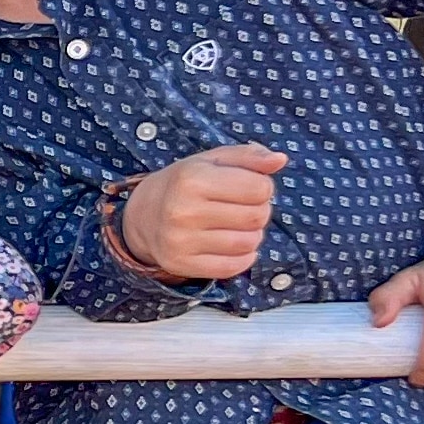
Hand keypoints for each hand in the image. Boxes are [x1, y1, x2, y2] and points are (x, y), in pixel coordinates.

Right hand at [117, 142, 288, 280]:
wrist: (143, 216)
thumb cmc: (186, 184)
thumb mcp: (213, 161)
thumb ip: (250, 156)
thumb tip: (280, 160)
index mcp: (192, 179)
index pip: (261, 188)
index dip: (262, 187)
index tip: (245, 187)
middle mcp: (182, 211)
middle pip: (257, 216)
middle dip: (258, 211)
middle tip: (240, 208)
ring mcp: (180, 241)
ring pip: (249, 243)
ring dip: (251, 235)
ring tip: (235, 226)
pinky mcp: (181, 264)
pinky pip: (233, 267)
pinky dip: (243, 257)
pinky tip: (232, 246)